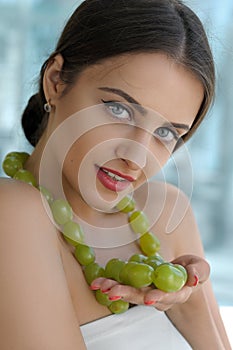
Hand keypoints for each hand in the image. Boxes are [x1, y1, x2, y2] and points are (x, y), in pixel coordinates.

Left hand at [90, 254, 209, 310]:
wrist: (180, 274)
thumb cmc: (190, 270)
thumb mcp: (200, 267)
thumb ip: (198, 272)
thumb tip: (193, 278)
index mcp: (176, 293)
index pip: (168, 297)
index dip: (159, 297)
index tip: (150, 298)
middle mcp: (158, 296)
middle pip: (142, 297)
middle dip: (127, 294)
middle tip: (112, 292)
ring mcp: (146, 291)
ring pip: (129, 293)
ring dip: (114, 289)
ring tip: (100, 286)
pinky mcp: (136, 284)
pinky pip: (123, 284)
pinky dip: (110, 282)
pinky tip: (97, 282)